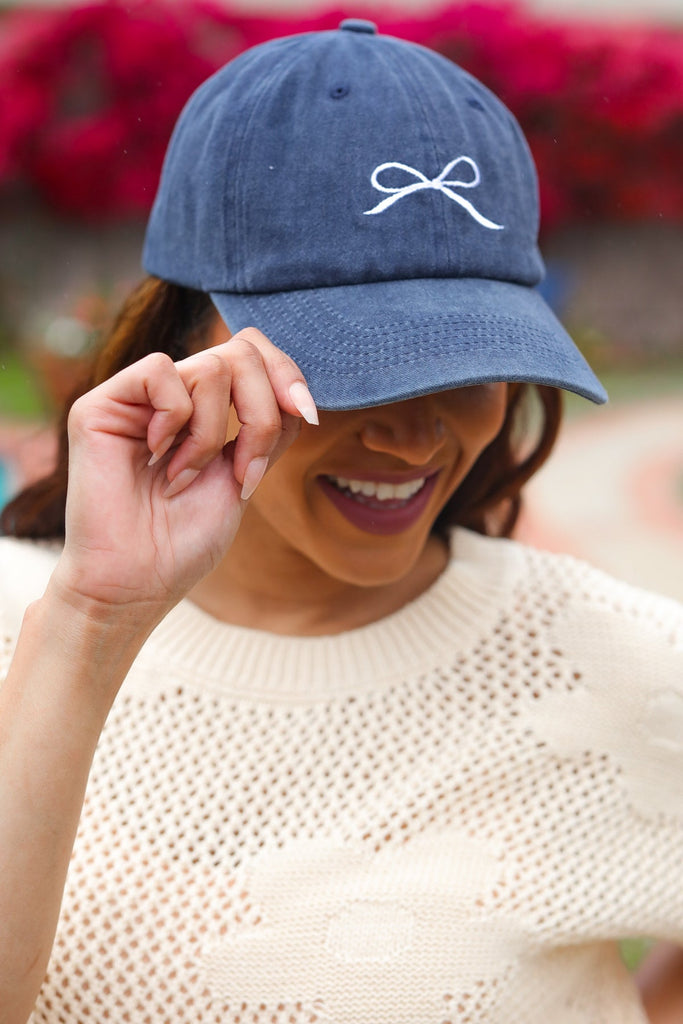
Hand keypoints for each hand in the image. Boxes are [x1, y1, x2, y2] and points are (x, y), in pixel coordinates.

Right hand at [50, 328, 316, 623]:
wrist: (137, 583)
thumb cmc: (184, 542)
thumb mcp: (245, 474)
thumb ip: (267, 426)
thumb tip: (297, 392)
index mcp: (205, 408)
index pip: (253, 351)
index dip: (287, 374)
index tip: (307, 416)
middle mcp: (171, 395)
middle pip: (241, 351)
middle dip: (263, 412)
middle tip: (246, 470)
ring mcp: (136, 398)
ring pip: (210, 367)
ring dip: (216, 435)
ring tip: (189, 477)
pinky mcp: (101, 404)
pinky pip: (160, 371)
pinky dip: (177, 420)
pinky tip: (158, 459)